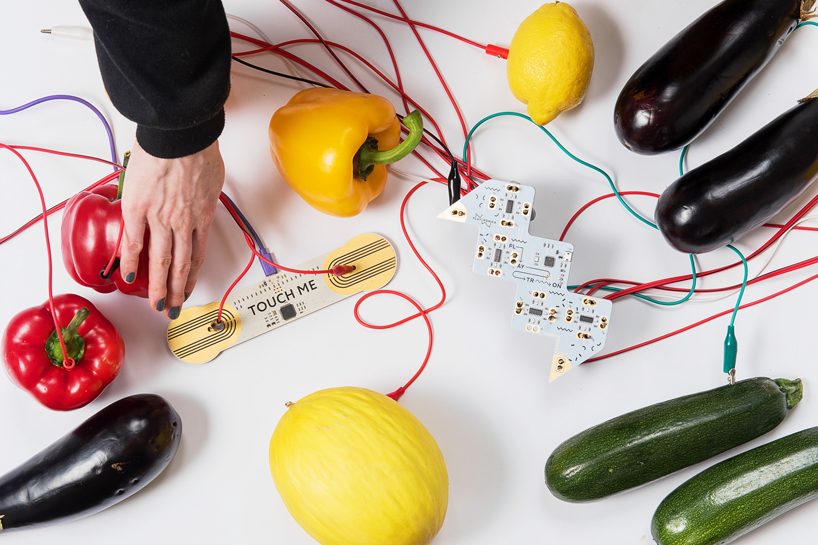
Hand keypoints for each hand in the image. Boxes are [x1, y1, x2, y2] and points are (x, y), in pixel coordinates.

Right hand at [119, 141, 224, 318]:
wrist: (180, 136)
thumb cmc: (198, 149)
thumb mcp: (212, 179)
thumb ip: (204, 195)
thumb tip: (200, 197)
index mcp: (203, 216)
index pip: (198, 255)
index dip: (193, 276)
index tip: (189, 290)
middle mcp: (184, 223)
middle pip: (181, 265)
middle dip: (177, 291)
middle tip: (171, 309)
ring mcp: (161, 218)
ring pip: (161, 261)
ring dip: (158, 286)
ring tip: (155, 304)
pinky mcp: (138, 209)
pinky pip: (133, 241)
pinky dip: (130, 261)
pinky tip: (128, 277)